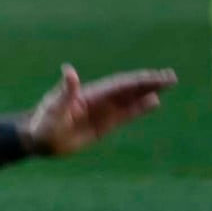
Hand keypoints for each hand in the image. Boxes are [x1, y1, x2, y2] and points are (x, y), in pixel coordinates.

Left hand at [25, 64, 175, 156]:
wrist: (40, 140)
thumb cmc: (44, 123)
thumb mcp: (54, 108)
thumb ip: (65, 92)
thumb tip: (69, 71)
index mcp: (90, 94)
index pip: (119, 85)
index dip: (138, 80)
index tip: (157, 75)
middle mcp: (99, 99)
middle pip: (129, 89)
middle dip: (150, 82)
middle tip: (171, 76)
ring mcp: (102, 111)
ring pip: (130, 99)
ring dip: (148, 92)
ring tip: (167, 85)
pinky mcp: (104, 125)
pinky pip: (125, 115)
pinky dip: (139, 108)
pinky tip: (153, 102)